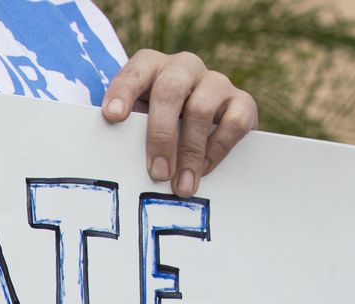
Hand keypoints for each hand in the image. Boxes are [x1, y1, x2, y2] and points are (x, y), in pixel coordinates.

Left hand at [101, 50, 257, 197]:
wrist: (200, 127)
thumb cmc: (153, 127)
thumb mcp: (135, 124)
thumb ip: (126, 132)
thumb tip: (116, 163)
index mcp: (151, 67)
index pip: (135, 72)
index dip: (123, 92)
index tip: (112, 117)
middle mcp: (184, 67)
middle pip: (170, 91)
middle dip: (161, 135)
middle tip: (157, 173)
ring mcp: (215, 82)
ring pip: (202, 109)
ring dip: (190, 152)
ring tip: (182, 185)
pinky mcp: (242, 101)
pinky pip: (235, 122)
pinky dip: (218, 149)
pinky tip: (204, 169)